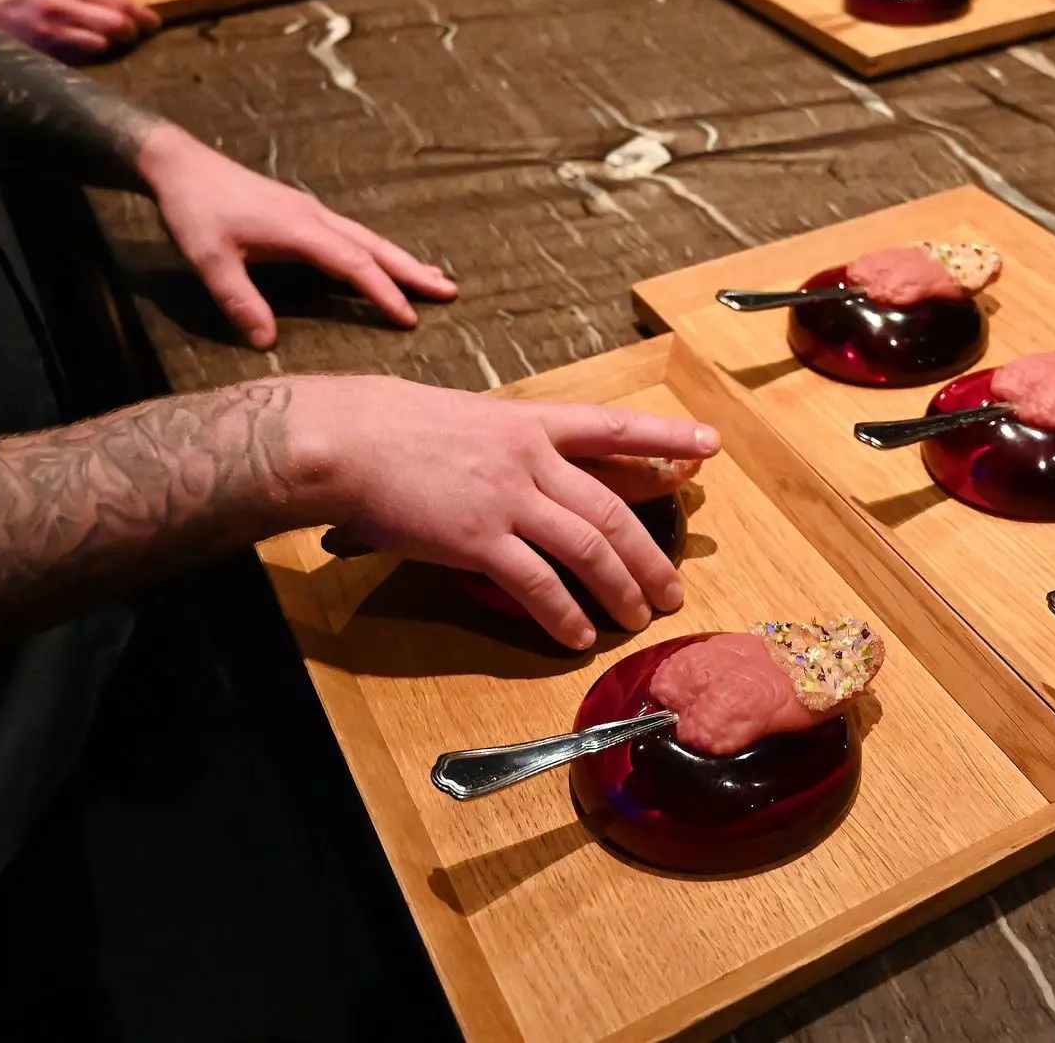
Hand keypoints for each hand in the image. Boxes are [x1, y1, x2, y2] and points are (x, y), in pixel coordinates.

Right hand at [0, 0, 159, 59]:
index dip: (140, 12)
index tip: (154, 19)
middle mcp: (62, 4)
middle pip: (115, 23)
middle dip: (133, 29)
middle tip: (139, 29)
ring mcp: (55, 28)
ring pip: (102, 41)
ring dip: (115, 40)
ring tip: (118, 35)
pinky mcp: (49, 46)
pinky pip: (84, 51)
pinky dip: (95, 47)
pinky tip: (96, 41)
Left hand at [140, 128, 456, 344]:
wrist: (180, 165)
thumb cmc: (194, 211)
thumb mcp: (209, 260)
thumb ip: (239, 301)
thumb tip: (267, 343)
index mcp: (300, 229)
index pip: (354, 265)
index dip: (383, 293)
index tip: (409, 319)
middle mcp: (315, 218)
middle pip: (375, 247)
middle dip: (413, 270)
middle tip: (450, 290)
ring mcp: (310, 212)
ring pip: (367, 238)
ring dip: (401, 259)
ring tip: (433, 277)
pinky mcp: (301, 212)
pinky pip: (352, 234)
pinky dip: (376, 251)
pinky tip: (381, 260)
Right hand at [287, 377, 722, 648]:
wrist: (346, 438)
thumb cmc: (391, 426)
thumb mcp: (464, 419)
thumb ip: (503, 448)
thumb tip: (524, 479)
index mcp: (529, 422)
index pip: (613, 428)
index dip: (666, 439)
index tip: (709, 447)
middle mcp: (530, 458)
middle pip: (613, 508)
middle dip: (651, 553)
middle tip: (674, 587)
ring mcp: (507, 498)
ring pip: (588, 548)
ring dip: (621, 588)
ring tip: (640, 618)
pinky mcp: (478, 538)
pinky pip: (537, 583)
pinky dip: (564, 613)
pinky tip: (579, 635)